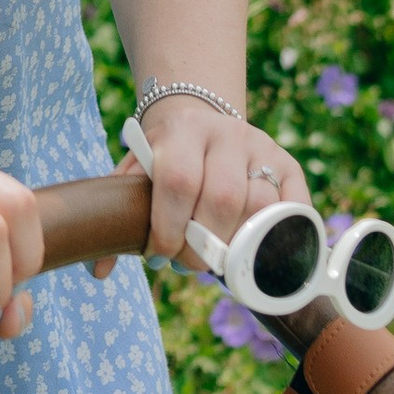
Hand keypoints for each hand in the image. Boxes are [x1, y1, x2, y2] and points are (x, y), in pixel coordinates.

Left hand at [132, 93, 307, 258]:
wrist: (201, 123)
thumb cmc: (165, 160)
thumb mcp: (137, 174)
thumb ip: (118, 216)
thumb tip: (98, 269)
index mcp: (182, 130)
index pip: (179, 180)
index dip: (170, 227)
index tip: (161, 256)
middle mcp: (225, 133)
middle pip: (222, 197)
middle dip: (203, 244)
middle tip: (190, 264)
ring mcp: (261, 147)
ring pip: (260, 205)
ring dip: (239, 246)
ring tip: (219, 259)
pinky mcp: (289, 164)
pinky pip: (294, 206)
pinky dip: (280, 235)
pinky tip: (257, 251)